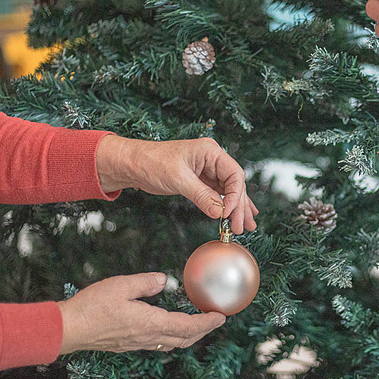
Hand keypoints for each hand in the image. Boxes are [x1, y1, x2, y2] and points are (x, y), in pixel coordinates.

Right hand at [57, 272, 225, 353]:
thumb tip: (164, 280)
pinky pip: (158, 344)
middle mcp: (147, 337)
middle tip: (215, 321)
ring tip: (197, 325)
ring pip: (172, 344)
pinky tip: (169, 329)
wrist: (67, 330)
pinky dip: (172, 337)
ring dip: (188, 336)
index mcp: (150, 323)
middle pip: (184, 339)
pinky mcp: (127, 345)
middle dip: (203, 331)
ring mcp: (137, 344)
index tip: (221, 317)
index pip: (187, 327)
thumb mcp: (121, 286)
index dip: (207, 323)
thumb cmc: (92, 306)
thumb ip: (146, 283)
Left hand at [97, 135, 257, 233]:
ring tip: (246, 226)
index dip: (236, 195)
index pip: (234, 174)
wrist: (131, 164)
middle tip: (239, 227)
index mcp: (210, 152)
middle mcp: (212, 160)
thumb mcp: (178, 179)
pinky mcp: (200, 181)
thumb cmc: (151, 162)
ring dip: (237, 209)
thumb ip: (202, 196)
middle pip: (235, 184)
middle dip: (239, 207)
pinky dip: (227, 206)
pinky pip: (219, 195)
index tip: (229, 213)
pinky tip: (237, 215)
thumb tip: (220, 213)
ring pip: (229, 191)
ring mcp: (208, 171)